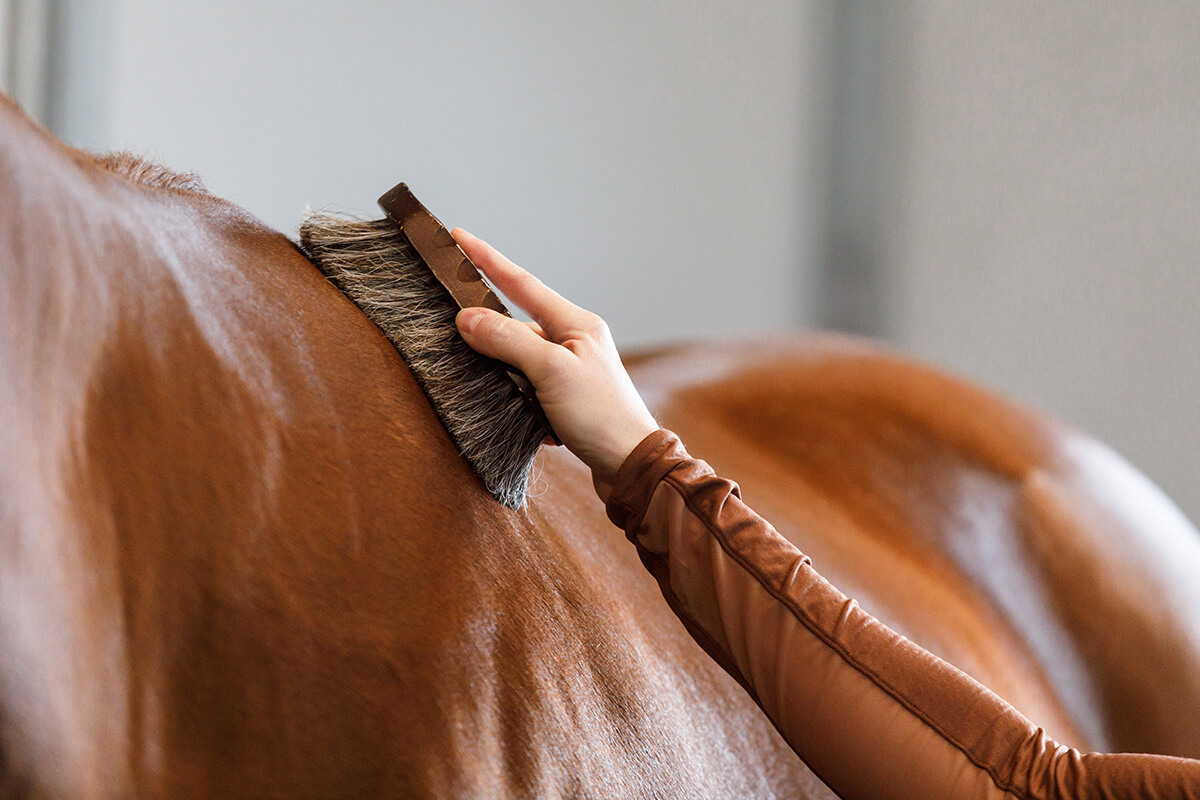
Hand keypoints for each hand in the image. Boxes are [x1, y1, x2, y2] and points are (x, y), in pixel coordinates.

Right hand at [451, 228, 658, 500]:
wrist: (631, 467)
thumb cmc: (600, 417)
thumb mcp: (551, 373)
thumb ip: (509, 341)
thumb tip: (468, 318)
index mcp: (577, 323)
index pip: (523, 283)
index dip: (488, 260)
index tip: (458, 238)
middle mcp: (575, 341)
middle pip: (516, 322)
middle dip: (485, 325)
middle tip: (450, 320)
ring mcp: (570, 369)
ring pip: (518, 356)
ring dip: (499, 367)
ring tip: (484, 379)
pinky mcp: (565, 397)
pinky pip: (525, 383)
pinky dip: (512, 392)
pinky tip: (513, 409)